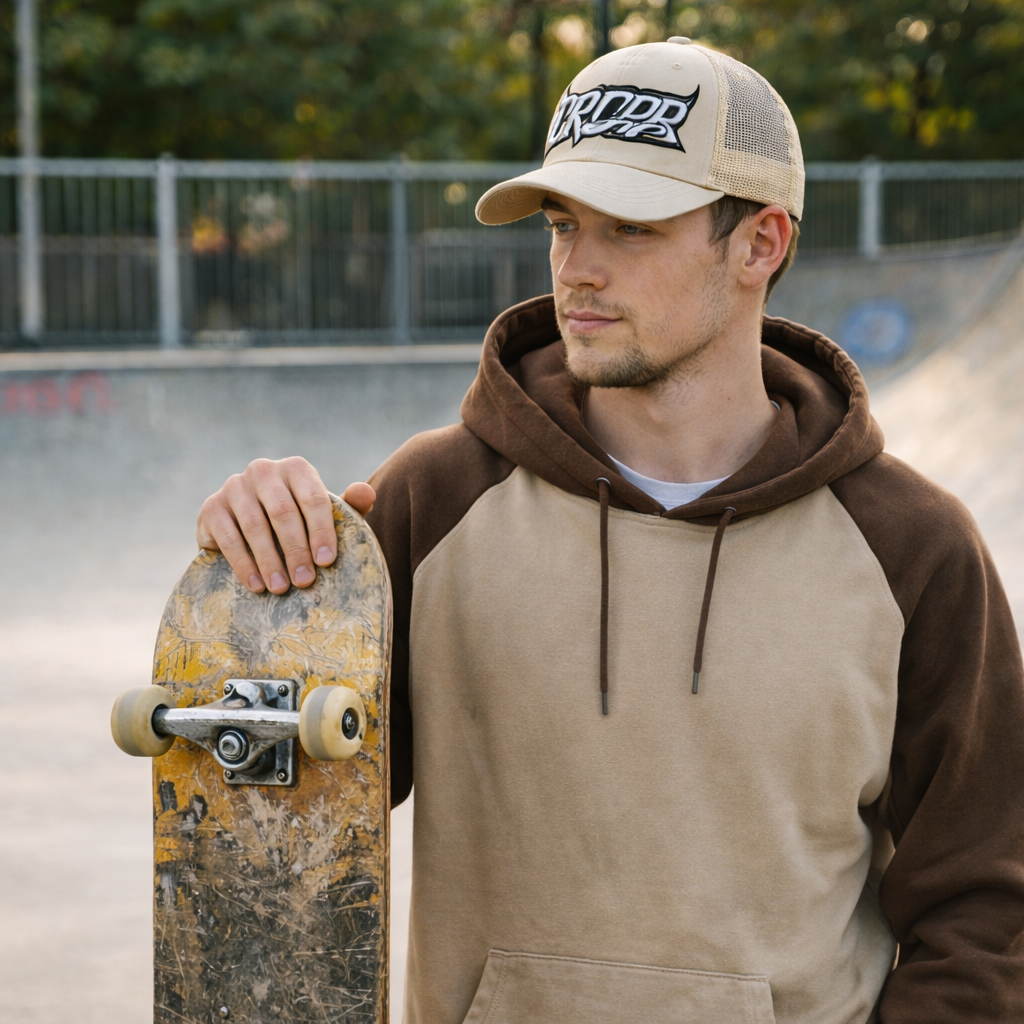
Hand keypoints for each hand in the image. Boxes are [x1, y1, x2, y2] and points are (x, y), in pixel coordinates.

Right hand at [196, 457, 375, 593]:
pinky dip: (243, 564)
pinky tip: (256, 585)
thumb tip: (367, 493)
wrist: (248, 528)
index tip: (326, 562)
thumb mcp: (325, 515)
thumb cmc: (298, 523)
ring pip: (255, 525)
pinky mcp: (211, 506)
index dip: (321, 531)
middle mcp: (263, 470)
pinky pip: (228, 537)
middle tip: (305, 582)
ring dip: (270, 561)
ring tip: (281, 588)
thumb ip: (350, 506)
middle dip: (296, 550)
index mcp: (296, 469)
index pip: (313, 498)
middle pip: (283, 512)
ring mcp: (234, 486)